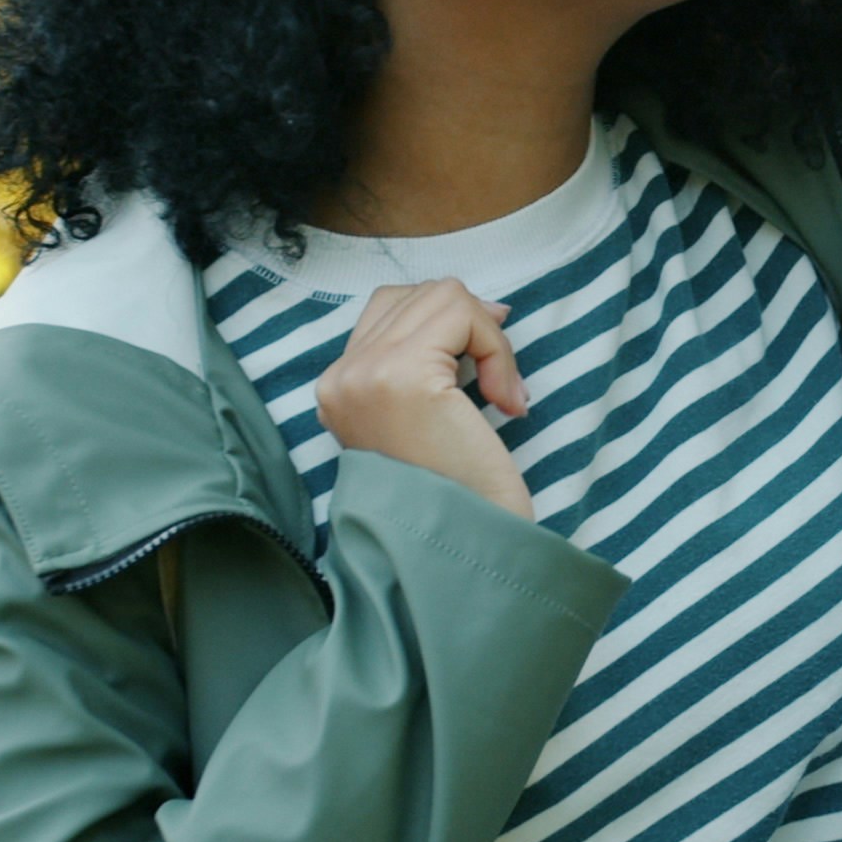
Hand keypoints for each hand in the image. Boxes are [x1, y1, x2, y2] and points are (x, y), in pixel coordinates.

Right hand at [311, 279, 534, 519]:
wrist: (465, 548)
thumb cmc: (458, 492)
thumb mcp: (424, 417)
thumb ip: (428, 359)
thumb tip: (487, 302)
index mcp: (336, 390)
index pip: (389, 307)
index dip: (447, 324)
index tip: (483, 366)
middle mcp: (339, 378)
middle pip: (416, 293)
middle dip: (471, 327)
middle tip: (498, 385)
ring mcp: (364, 373)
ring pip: (444, 296)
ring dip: (488, 339)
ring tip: (500, 396)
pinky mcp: (403, 373)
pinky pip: (463, 314)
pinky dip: (496, 349)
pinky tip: (504, 402)